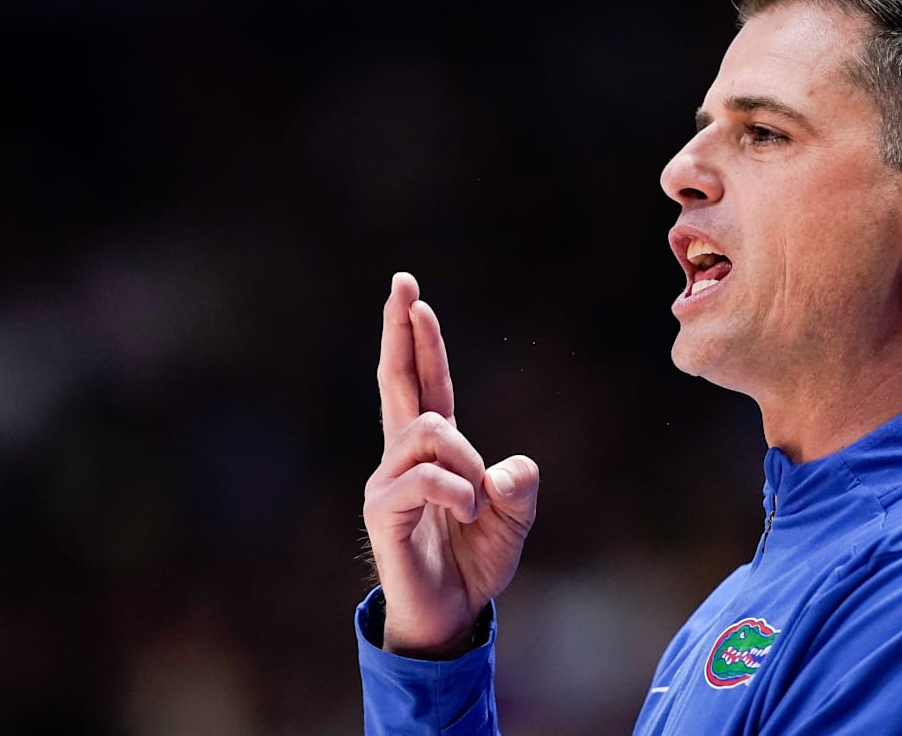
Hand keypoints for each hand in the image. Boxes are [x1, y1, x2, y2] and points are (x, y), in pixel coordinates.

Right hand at [363, 272, 539, 658]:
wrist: (450, 617)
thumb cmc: (475, 563)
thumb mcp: (514, 520)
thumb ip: (519, 488)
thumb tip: (506, 470)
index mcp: (435, 451)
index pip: (426, 383)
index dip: (421, 341)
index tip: (411, 296)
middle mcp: (404, 457)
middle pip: (398, 380)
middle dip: (400, 330)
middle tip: (402, 283)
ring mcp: (389, 482)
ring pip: (428, 431)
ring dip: (465, 458)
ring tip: (477, 501)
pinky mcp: (383, 512)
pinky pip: (423, 478)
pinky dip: (457, 490)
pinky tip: (468, 511)